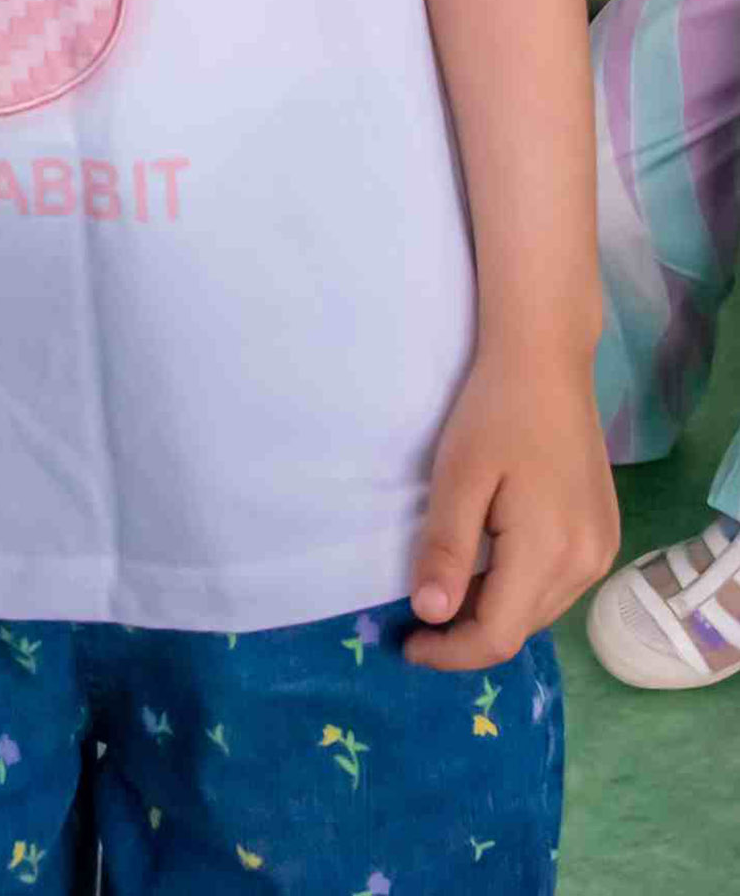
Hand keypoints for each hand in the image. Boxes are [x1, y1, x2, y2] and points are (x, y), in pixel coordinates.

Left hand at [405, 344, 619, 670]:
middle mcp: (588, 563)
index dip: (450, 652)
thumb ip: (446, 549)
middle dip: (467, 635)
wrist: (547, 360)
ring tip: (449, 592)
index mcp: (550, 552)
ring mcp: (602, 550)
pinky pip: (557, 585)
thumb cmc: (494, 410)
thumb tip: (429, 614)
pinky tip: (490, 565)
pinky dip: (519, 589)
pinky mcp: (604, 535)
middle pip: (521, 628)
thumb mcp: (457, 476)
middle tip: (419, 619)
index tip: (407, 644)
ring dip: (494, 612)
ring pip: (540, 611)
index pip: (498, 636)